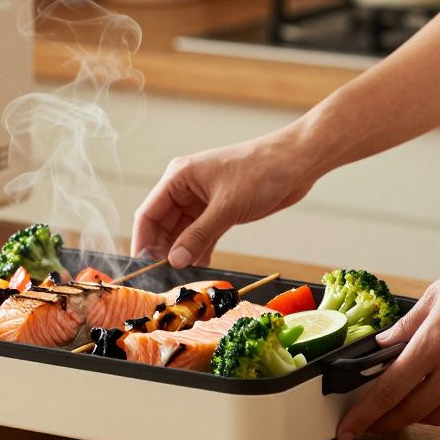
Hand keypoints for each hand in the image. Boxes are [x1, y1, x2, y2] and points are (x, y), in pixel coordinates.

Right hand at [132, 131, 317, 267]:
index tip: (142, 267)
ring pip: (181, 232)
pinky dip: (199, 249)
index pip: (148, 213)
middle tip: (166, 277)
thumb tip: (175, 260)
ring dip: (182, 252)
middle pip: (162, 225)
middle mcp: (185, 188)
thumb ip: (199, 235)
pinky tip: (201, 265)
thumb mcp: (227, 207)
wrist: (297, 162)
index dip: (142, 241)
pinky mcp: (219, 209)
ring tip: (184, 275)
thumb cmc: (262, 171)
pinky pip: (200, 233)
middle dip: (163, 250)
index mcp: (179, 178)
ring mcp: (202, 200)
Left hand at [336, 243, 439, 439]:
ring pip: (438, 416)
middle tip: (367, 426)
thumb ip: (404, 327)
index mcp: (434, 343)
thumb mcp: (435, 296)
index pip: (388, 391)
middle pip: (411, 412)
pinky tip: (434, 391)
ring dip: (414, 417)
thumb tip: (381, 347)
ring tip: (398, 409)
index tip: (347, 429)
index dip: (364, 415)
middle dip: (385, 423)